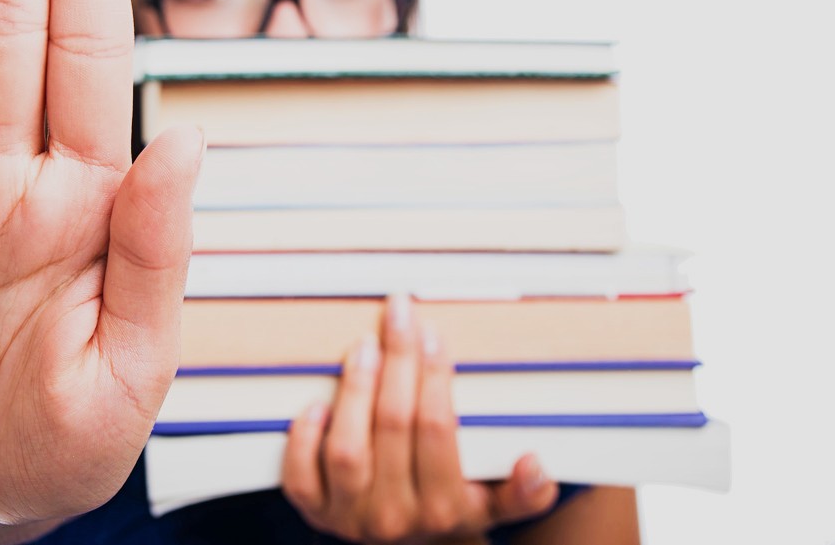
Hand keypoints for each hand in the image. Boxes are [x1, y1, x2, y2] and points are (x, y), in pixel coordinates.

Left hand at [281, 295, 558, 543]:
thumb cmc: (448, 507)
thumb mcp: (492, 504)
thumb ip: (521, 491)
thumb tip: (534, 463)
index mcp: (444, 508)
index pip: (437, 430)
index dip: (433, 377)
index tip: (433, 335)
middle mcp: (395, 516)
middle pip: (393, 427)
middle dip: (397, 363)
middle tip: (398, 318)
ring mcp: (349, 516)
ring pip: (347, 448)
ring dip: (355, 391)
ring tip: (364, 346)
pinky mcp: (313, 512)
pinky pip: (300, 477)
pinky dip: (304, 439)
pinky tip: (317, 402)